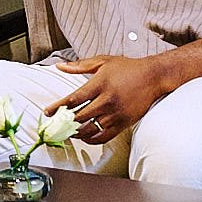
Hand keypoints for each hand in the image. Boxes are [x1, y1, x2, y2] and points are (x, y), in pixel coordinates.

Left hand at [46, 54, 169, 144]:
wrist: (153, 76)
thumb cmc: (127, 67)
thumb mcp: (103, 61)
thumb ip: (80, 66)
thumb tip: (60, 67)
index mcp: (100, 83)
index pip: (74, 99)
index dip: (58, 107)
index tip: (48, 112)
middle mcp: (107, 100)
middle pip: (80, 116)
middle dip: (65, 121)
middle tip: (55, 124)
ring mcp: (116, 113)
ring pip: (90, 129)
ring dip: (76, 132)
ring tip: (67, 131)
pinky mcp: (123, 123)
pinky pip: (104, 137)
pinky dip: (91, 140)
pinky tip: (84, 137)